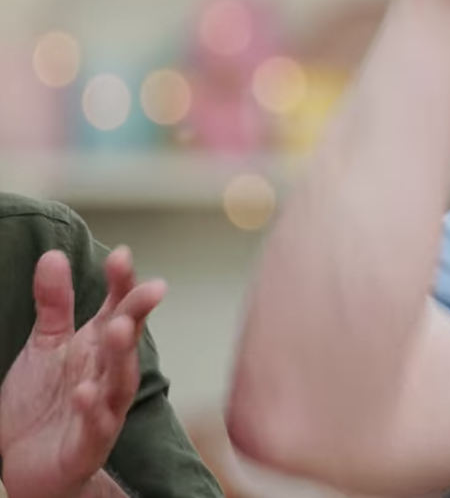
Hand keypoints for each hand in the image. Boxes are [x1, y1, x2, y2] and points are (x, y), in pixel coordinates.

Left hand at [0, 248, 166, 497]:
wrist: (29, 464)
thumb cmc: (46, 403)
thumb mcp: (46, 345)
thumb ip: (54, 303)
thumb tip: (53, 255)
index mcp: (99, 347)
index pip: (120, 309)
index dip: (123, 284)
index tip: (123, 256)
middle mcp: (107, 374)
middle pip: (127, 341)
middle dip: (137, 315)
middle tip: (148, 290)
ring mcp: (102, 410)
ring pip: (120, 381)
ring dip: (122, 357)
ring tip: (118, 329)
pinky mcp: (87, 445)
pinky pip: (95, 427)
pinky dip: (94, 411)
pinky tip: (86, 392)